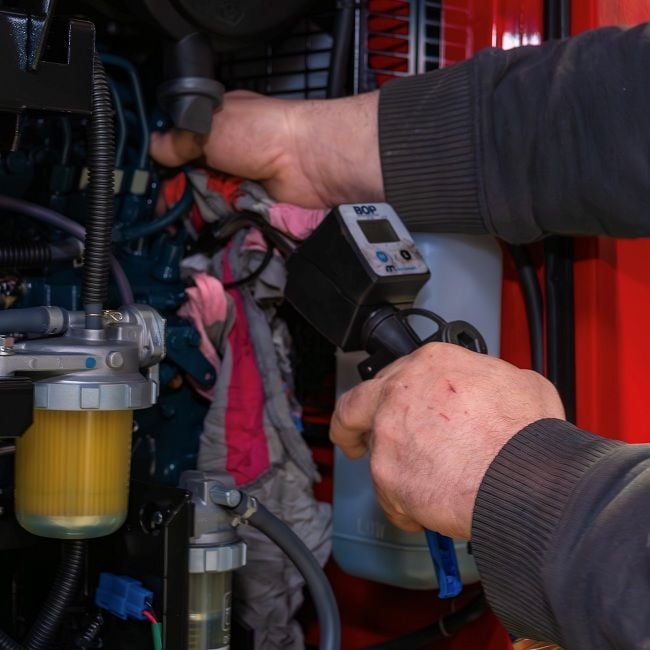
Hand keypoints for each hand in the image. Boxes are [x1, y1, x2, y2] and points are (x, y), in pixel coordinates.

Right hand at [150, 90, 382, 207]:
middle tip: (153, 212)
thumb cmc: (261, 132)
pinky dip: (210, 224)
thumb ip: (178, 140)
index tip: (143, 182)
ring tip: (168, 228)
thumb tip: (152, 147)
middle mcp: (223, 153)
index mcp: (212, 125)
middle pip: (187, 178)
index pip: (178, 145)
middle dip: (172, 194)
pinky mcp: (247, 205)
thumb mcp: (208, 127)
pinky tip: (192, 234)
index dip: (161, 163)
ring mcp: (236, 181)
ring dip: (188, 213)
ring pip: (203, 200)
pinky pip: (223, 217)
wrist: (307, 160)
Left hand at [330, 343, 564, 538]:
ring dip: (396, 473)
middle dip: (350, 424)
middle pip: (355, 406)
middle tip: (355, 439)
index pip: (395, 374)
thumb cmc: (525, 436)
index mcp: (430, 365)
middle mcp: (400, 394)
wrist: (524, 479)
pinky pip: (389, 497)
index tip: (394, 407)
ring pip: (376, 457)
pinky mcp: (387, 477)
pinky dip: (406, 507)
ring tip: (428, 488)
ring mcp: (389, 435)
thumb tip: (487, 393)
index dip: (394, 395)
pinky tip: (429, 511)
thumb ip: (486, 381)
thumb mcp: (519, 384)